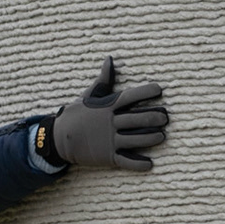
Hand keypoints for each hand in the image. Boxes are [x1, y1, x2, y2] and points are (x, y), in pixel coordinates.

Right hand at [36, 58, 167, 170]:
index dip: (145, 92)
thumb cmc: (76, 115)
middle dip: (153, 118)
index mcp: (106, 106)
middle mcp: (109, 123)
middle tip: (166, 118)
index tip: (159, 89)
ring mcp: (109, 141)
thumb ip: (103, 80)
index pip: (129, 97)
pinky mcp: (107, 157)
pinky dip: (138, 163)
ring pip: (135, 140)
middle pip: (136, 119)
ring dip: (151, 138)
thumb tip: (110, 60)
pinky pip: (126, 161)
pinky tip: (150, 163)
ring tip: (162, 136)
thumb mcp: (88, 96)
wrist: (58, 139)